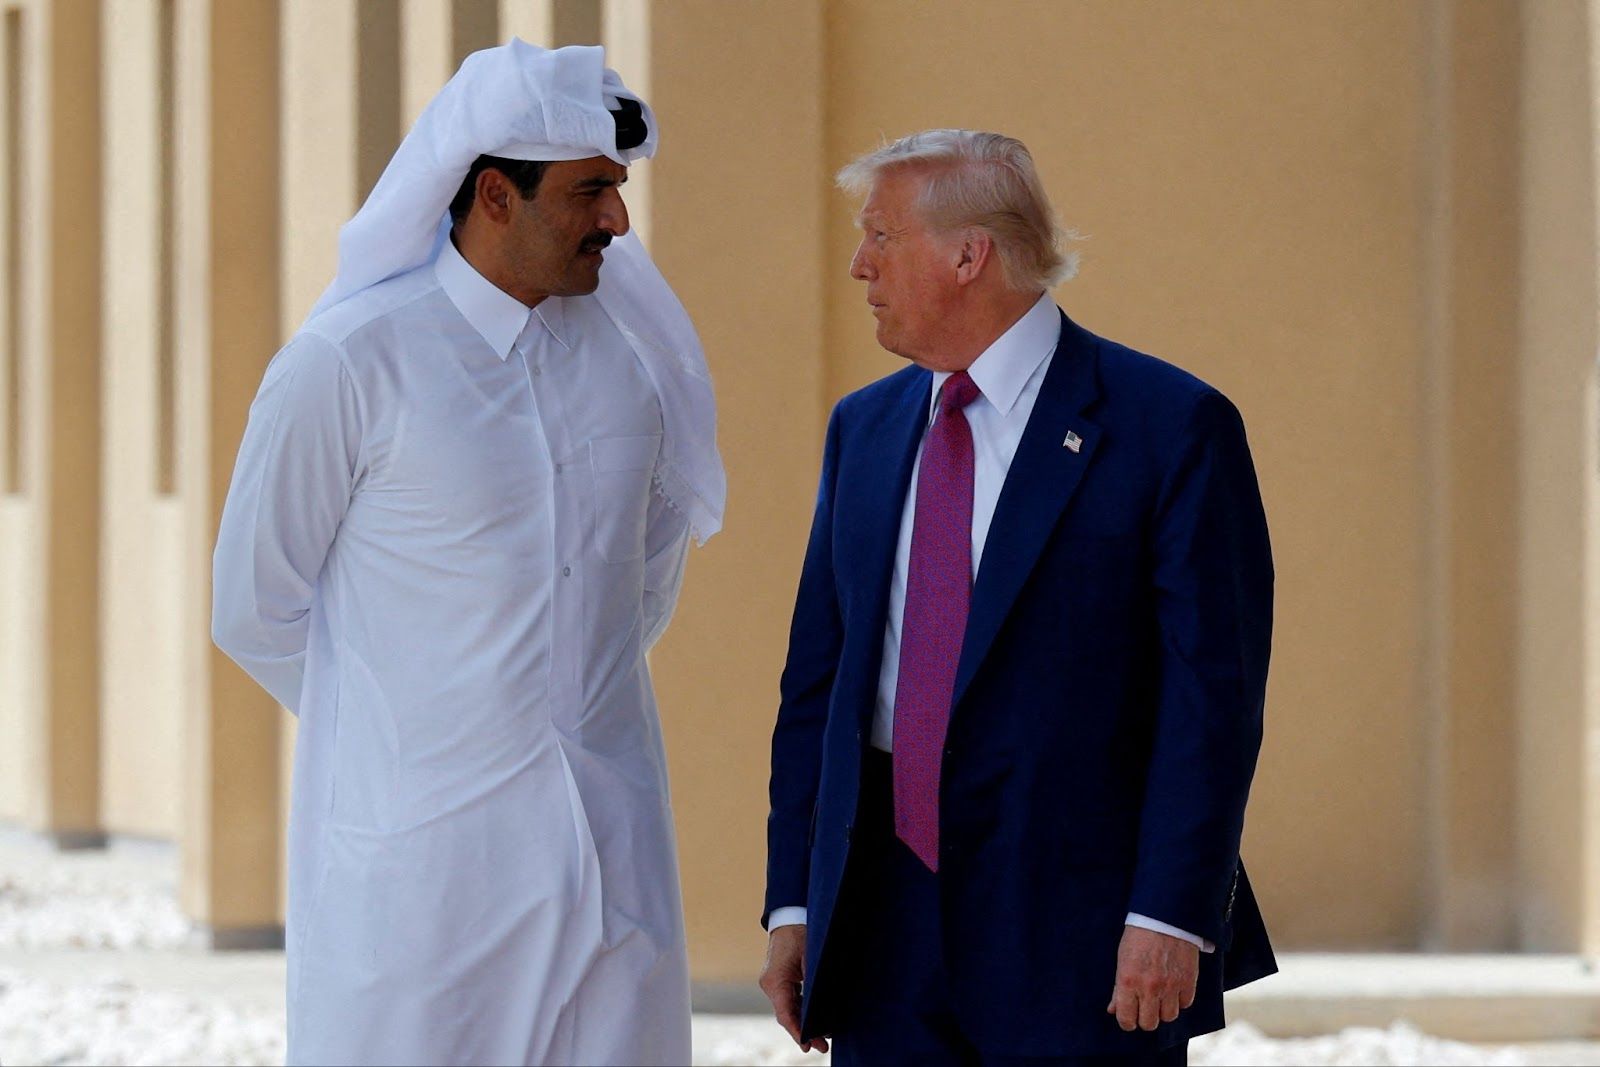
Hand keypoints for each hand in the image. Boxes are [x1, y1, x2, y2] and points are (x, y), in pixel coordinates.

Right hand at [758, 925, 828, 1052]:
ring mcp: (773, 982)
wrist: (790, 916)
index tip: (806, 1045)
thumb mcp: (811, 956)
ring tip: (822, 1038)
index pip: (785, 1013)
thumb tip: (825, 1005)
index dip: (796, 1031)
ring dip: (803, 1022)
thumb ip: (815, 981)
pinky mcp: (780, 979)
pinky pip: (790, 1000)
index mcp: (775, 980)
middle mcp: (770, 984)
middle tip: (822, 1047)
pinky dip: (801, 1010)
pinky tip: (815, 1018)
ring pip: (788, 1009)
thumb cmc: (800, 932)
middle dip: (804, 1031)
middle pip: (787, 1014)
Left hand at [1106, 925, 1198, 1031]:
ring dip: (1163, 1009)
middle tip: (1144, 1007)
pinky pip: (1185, 1004)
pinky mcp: (1188, 981)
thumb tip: (1113, 1010)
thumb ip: (1118, 988)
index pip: (1127, 1019)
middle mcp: (1149, 988)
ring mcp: (1171, 986)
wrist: (1165, 917)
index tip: (1129, 1016)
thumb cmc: (1138, 936)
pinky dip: (1179, 1000)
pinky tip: (1174, 988)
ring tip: (1160, 996)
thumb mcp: (1122, 960)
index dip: (1127, 1021)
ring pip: (1169, 1017)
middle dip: (1145, 1018)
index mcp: (1128, 981)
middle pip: (1149, 1024)